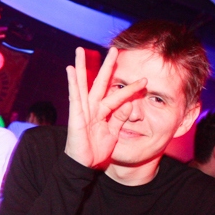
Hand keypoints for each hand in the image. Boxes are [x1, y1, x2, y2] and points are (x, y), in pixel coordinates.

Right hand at [64, 47, 145, 168]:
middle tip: (114, 49)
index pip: (118, 95)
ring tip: (80, 50)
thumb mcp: (113, 133)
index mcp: (102, 112)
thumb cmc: (95, 150)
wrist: (84, 165)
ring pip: (83, 83)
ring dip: (81, 66)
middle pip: (100, 82)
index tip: (145, 81)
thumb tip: (129, 104)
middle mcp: (92, 107)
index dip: (131, 88)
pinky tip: (70, 70)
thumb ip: (119, 118)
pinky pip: (74, 96)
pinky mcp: (75, 115)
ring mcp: (82, 109)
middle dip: (107, 66)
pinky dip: (72, 83)